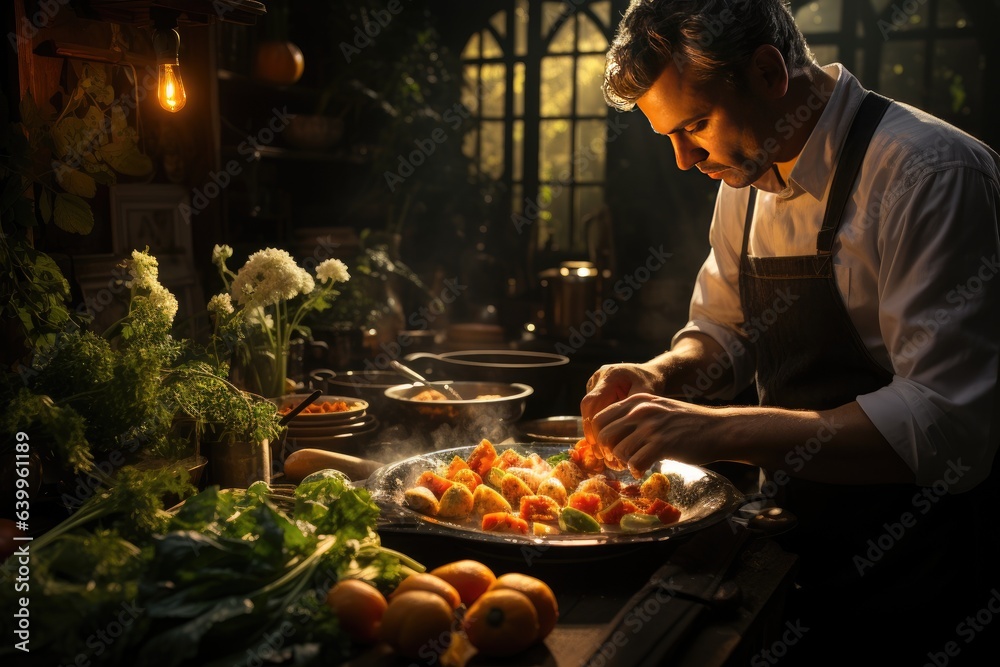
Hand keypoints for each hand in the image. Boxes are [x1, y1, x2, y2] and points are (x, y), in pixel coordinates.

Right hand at [580, 362, 660, 460]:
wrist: (653, 372)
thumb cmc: (652, 382)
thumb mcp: (648, 394)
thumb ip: (633, 409)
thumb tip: (619, 433)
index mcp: (611, 375)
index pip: (592, 401)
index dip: (591, 423)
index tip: (597, 443)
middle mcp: (600, 377)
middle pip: (587, 407)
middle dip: (591, 430)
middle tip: (598, 452)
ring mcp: (596, 383)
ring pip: (588, 410)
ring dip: (594, 430)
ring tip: (601, 451)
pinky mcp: (598, 390)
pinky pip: (594, 409)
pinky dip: (599, 425)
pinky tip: (605, 442)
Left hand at [589, 393, 722, 476]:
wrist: (718, 428)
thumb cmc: (687, 422)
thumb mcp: (658, 408)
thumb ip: (635, 416)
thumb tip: (610, 434)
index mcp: (637, 400)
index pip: (600, 418)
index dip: (598, 436)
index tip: (605, 448)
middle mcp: (641, 410)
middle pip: (604, 435)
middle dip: (607, 452)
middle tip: (616, 461)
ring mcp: (651, 427)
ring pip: (618, 451)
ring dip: (623, 463)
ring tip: (633, 465)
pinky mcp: (662, 444)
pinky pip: (635, 463)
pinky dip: (636, 470)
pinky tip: (643, 470)